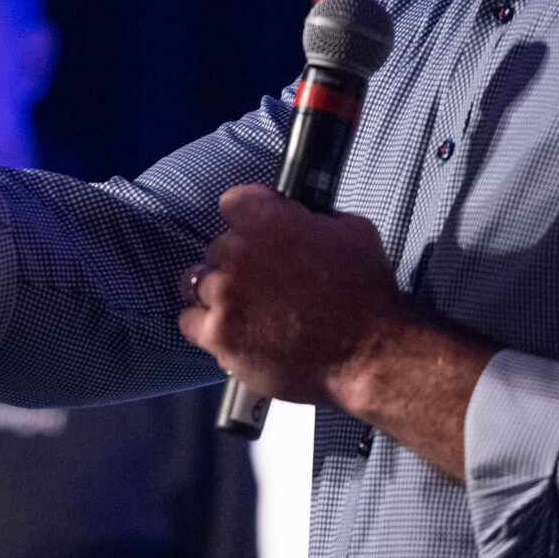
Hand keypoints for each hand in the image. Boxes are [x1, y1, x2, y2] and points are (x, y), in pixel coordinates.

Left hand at [178, 186, 413, 404]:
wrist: (370, 354)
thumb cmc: (367, 297)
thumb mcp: (353, 232)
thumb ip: (315, 217)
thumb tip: (301, 214)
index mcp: (270, 220)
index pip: (231, 203)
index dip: (245, 221)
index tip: (254, 234)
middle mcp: (240, 252)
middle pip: (215, 247)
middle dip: (235, 262)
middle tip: (261, 283)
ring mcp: (225, 294)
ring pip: (196, 282)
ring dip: (216, 292)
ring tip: (243, 309)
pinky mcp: (219, 334)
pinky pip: (188, 321)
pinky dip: (205, 326)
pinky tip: (231, 331)